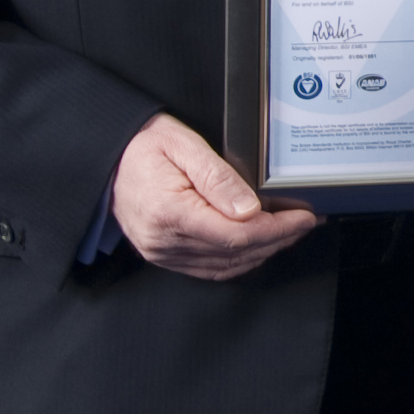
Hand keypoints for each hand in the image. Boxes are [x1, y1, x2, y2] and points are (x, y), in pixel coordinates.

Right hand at [110, 113, 317, 278]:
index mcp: (169, 212)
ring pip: (226, 265)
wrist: (108, 158)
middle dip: (278, 239)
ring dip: (263, 251)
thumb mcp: (184, 145)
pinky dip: (240, 260)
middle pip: (236, 252)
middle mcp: (163, 240)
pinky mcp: (163, 255)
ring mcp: (161, 252)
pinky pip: (209, 268)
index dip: (277, 230)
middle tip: (305, 222)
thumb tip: (250, 209)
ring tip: (289, 231)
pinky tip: (259, 244)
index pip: (237, 234)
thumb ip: (218, 178)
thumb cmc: (142, 146)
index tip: (304, 217)